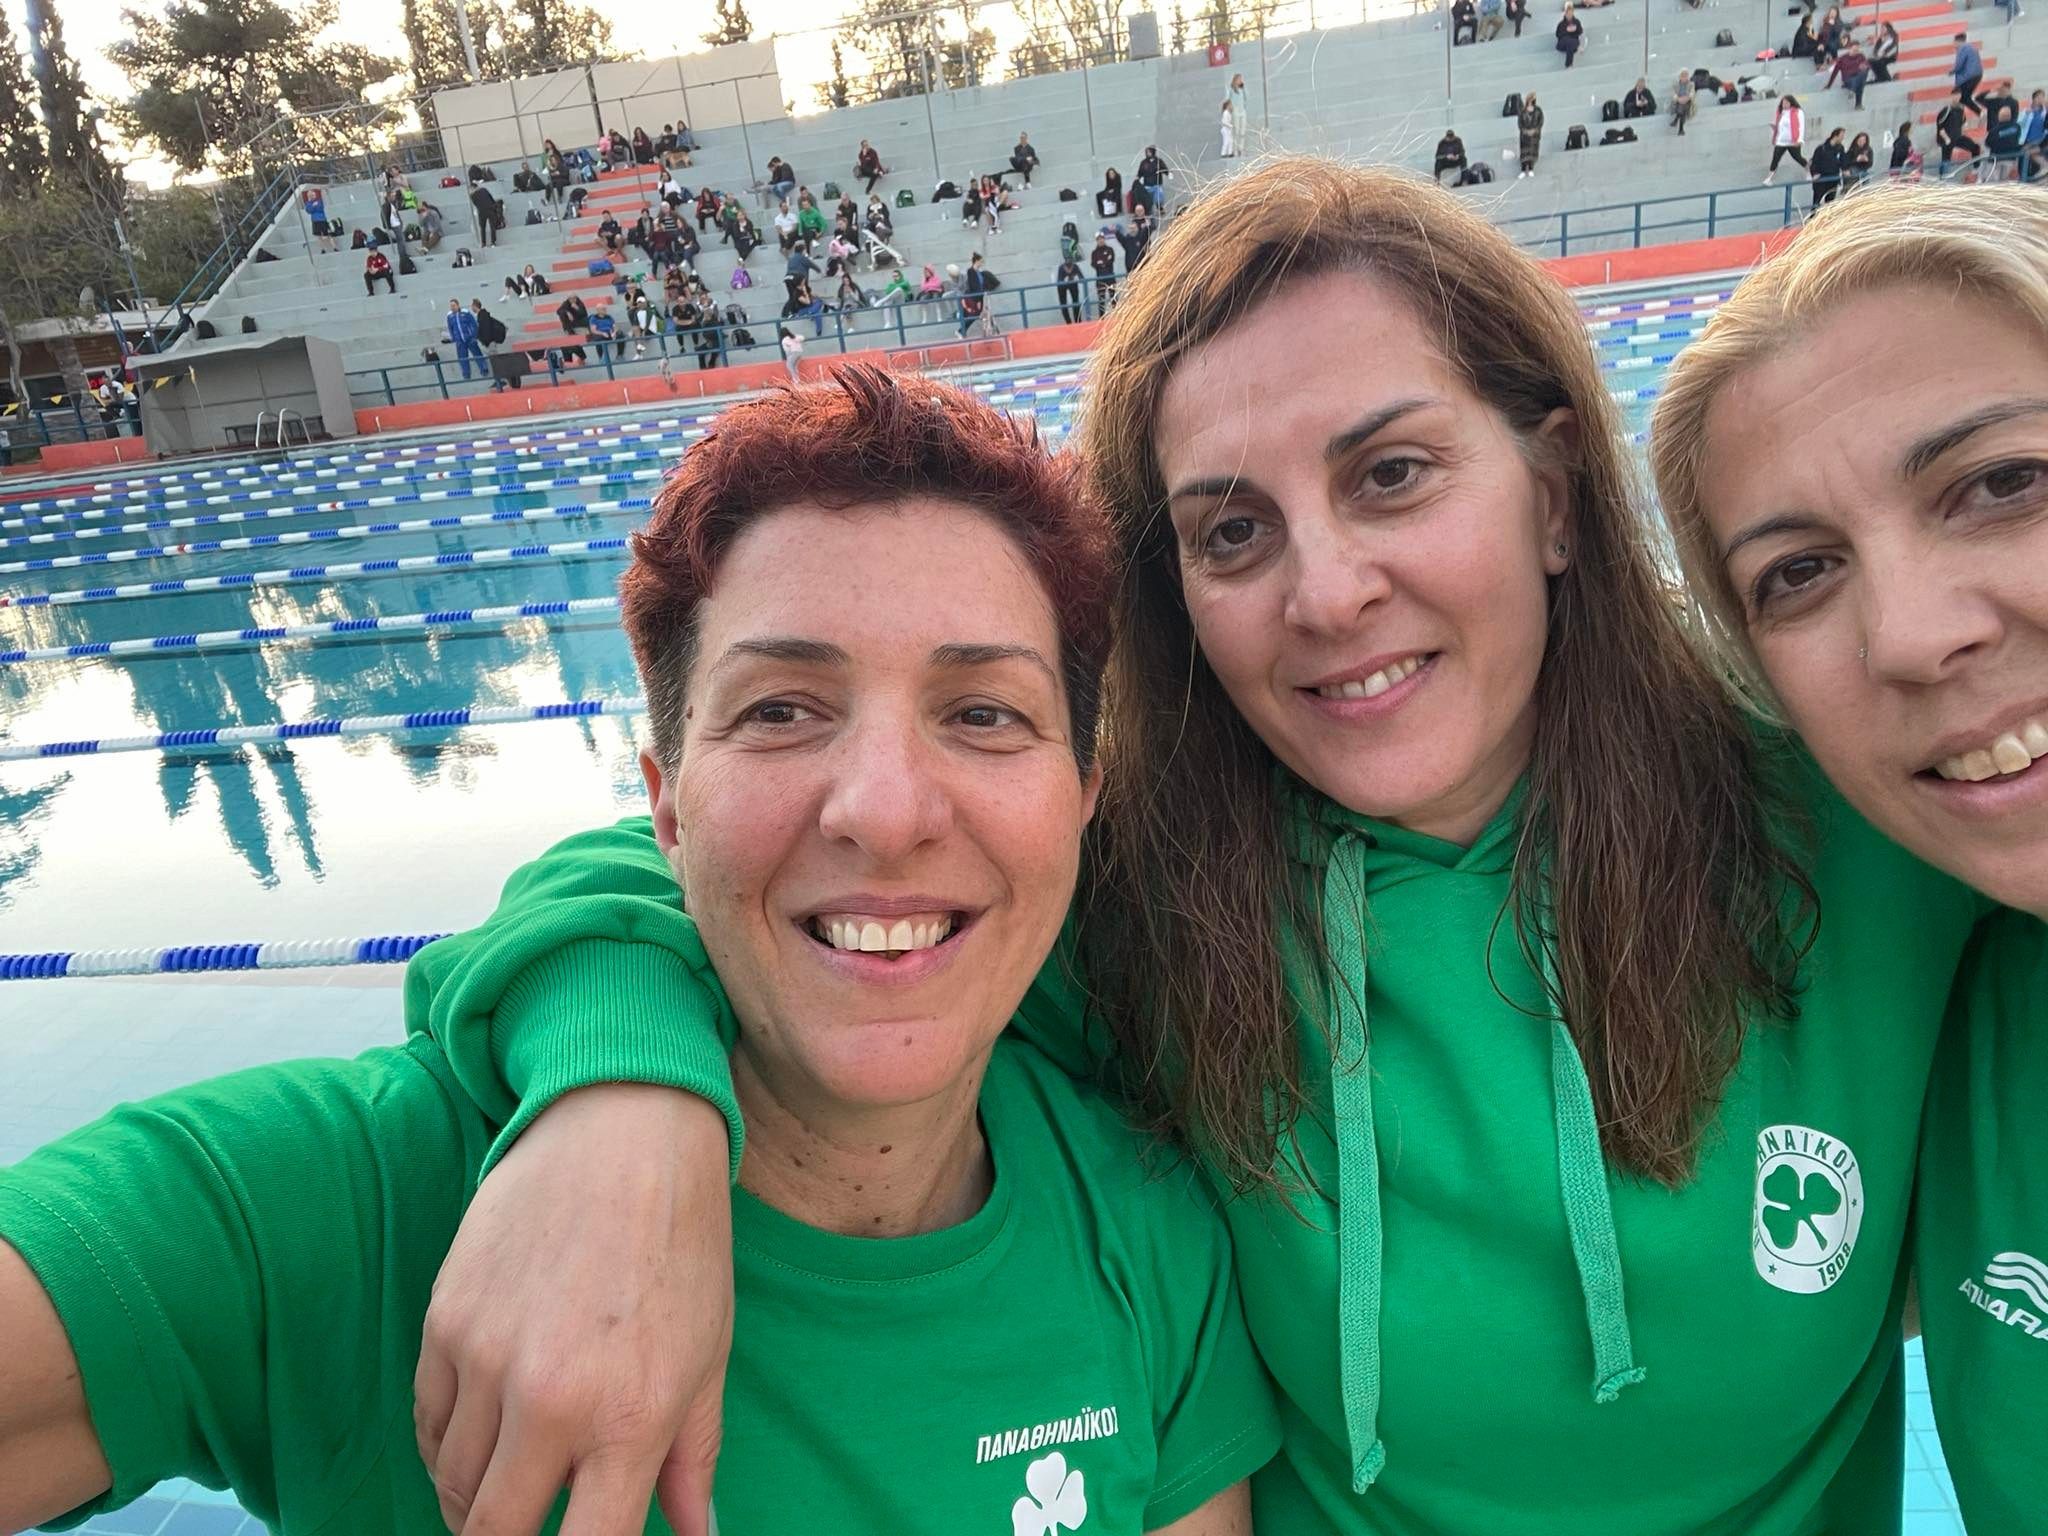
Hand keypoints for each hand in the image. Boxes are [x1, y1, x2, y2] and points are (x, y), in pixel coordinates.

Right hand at [415, 1086, 733, 1535]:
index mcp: (631, 1418)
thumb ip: (693, 1462)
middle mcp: (552, 1401)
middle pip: (493, 1531)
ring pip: (452, 1483)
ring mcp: (488, 1362)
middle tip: (534, 1521)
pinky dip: (446, 1445)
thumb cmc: (682, 1244)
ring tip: (509, 1481)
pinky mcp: (444, 1323)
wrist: (623, 1133)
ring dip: (475, 1498)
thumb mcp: (708, 1356)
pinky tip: (480, 1434)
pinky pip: (427, 1423)